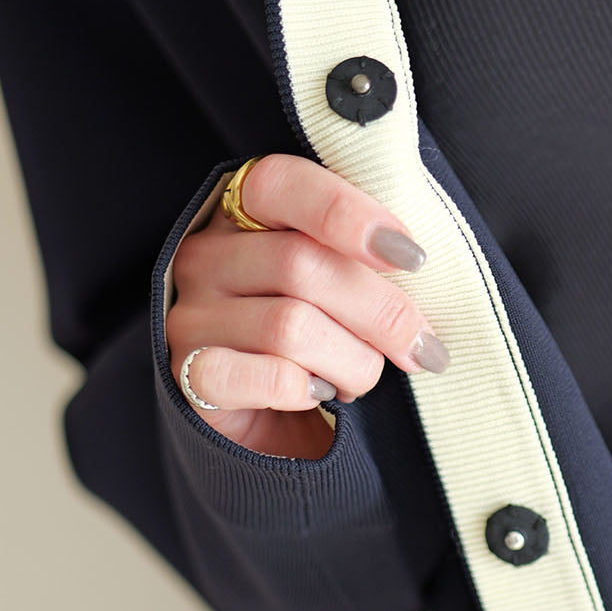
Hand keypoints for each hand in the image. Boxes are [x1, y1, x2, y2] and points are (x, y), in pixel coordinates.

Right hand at [165, 153, 448, 457]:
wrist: (270, 426)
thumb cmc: (321, 337)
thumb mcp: (341, 282)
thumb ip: (364, 257)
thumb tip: (415, 261)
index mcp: (241, 211)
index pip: (282, 184)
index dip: (349, 213)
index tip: (412, 257)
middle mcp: (205, 256)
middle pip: (300, 264)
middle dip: (380, 313)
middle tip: (423, 349)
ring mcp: (190, 316)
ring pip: (290, 327)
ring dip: (352, 362)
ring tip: (359, 378)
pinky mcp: (188, 377)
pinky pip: (265, 378)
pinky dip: (307, 390)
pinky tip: (320, 394)